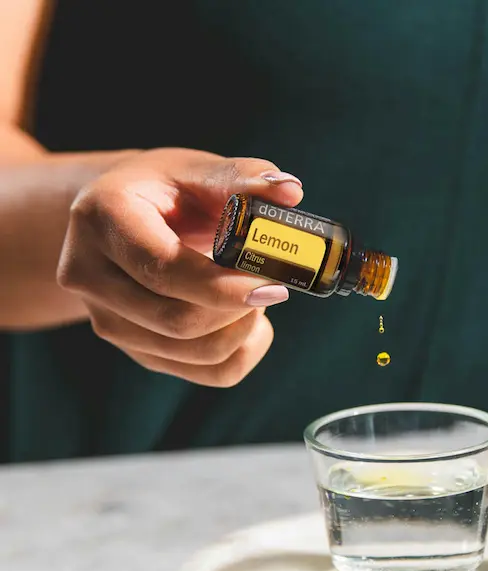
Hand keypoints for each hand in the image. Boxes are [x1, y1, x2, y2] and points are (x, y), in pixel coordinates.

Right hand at [57, 148, 303, 385]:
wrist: (128, 221)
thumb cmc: (168, 192)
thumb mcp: (198, 172)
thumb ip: (242, 178)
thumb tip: (289, 191)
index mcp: (102, 221)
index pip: (165, 272)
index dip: (226, 287)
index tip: (275, 284)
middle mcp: (90, 277)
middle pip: (178, 322)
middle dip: (239, 309)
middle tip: (270, 283)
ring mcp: (108, 321)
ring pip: (197, 354)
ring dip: (244, 330)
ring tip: (256, 294)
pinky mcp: (137, 351)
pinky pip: (208, 373)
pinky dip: (244, 351)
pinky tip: (249, 321)